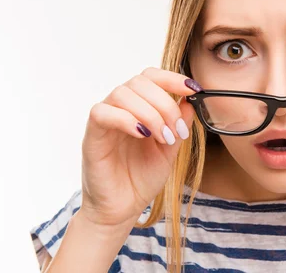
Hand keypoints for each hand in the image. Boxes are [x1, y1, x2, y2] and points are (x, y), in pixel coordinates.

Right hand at [80, 68, 201, 227]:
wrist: (122, 208)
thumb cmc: (142, 178)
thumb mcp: (171, 149)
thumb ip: (179, 124)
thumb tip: (190, 100)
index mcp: (140, 106)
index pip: (152, 77)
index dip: (173, 78)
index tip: (193, 89)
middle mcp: (121, 108)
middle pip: (140, 82)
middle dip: (165, 103)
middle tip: (176, 130)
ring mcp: (105, 119)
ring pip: (123, 93)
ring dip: (150, 113)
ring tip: (163, 137)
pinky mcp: (92, 135)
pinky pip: (103, 113)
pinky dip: (126, 119)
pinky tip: (142, 134)